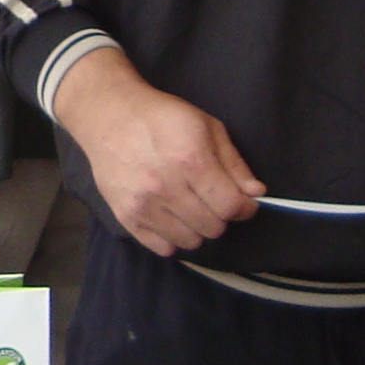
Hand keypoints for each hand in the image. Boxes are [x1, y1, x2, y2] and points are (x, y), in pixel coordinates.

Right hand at [50, 45, 261, 254]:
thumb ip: (233, 161)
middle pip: (213, 227)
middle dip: (221, 216)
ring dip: (198, 228)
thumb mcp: (206, 125)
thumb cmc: (161, 117)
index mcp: (190, 160)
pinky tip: (172, 218)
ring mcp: (143, 205)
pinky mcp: (125, 217)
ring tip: (191, 209)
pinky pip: (162, 248)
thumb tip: (256, 193)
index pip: (230, 206)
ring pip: (190, 242)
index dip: (244, 207)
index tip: (243, 201)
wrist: (109, 115)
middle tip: (213, 200)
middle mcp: (166, 187)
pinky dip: (173, 238)